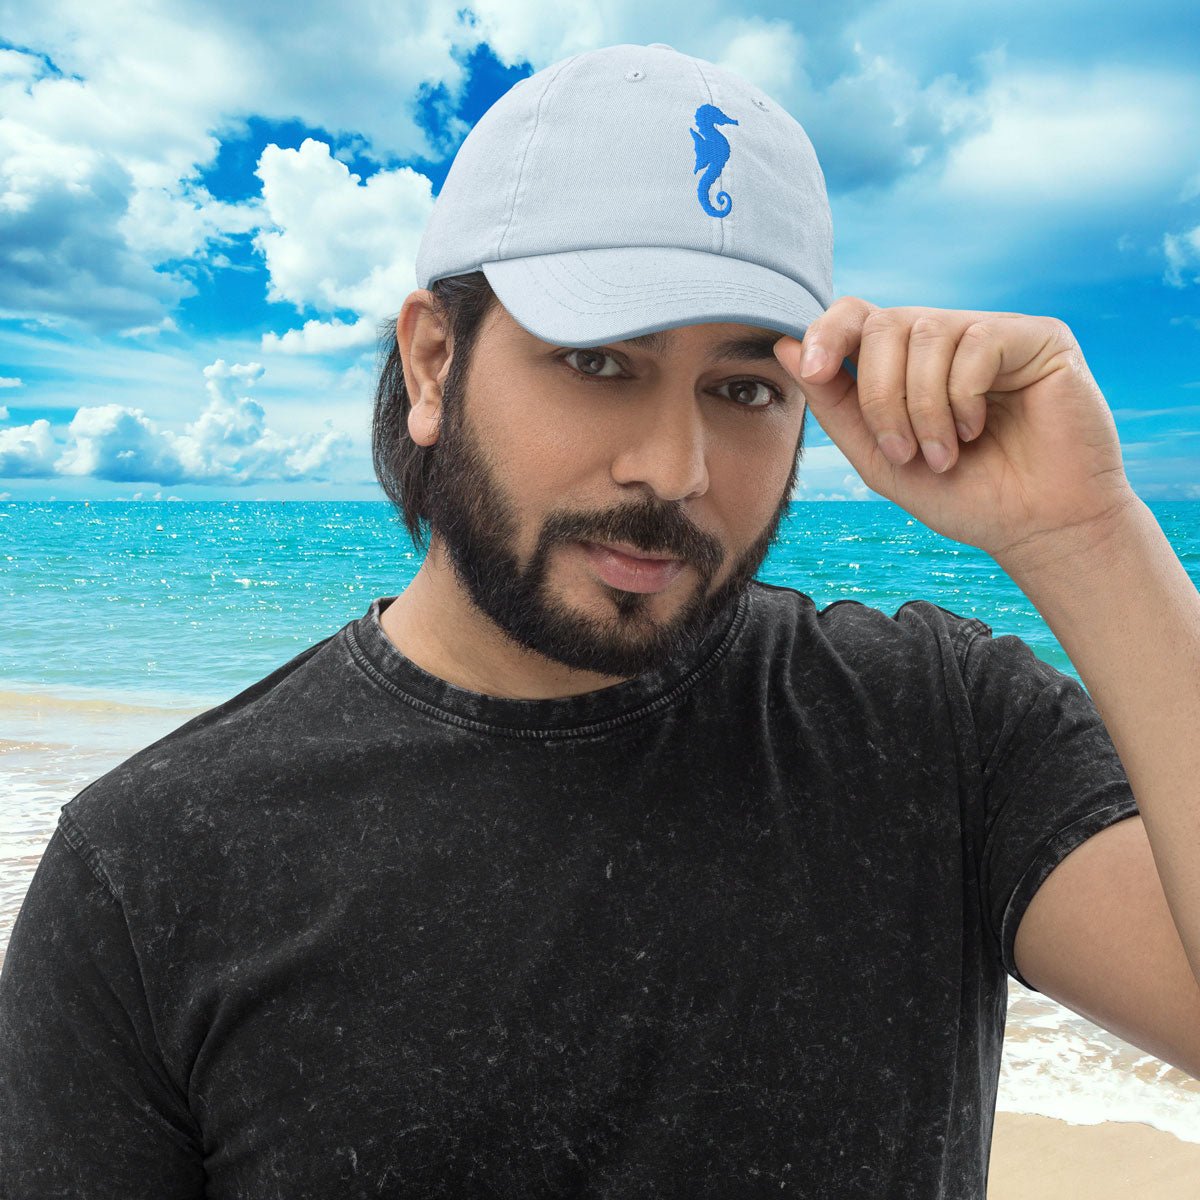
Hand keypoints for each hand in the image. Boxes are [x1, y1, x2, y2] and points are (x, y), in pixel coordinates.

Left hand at [772, 297, 1139, 563]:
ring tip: (942, 454)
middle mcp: (947, 337)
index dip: (827, 332)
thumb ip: (834, 404)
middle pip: (883, 324)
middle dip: (878, 395)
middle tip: (901, 451)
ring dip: (921, 407)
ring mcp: (991, 332)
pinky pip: (976, 343)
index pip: (857, 315)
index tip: (812, 369)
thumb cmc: (961, 494)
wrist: (1033, 527)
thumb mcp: (879, 456)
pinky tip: (977, 430)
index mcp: (906, 361)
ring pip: (926, 332)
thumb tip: (785, 346)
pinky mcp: (1037, 337)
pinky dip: (963, 397)